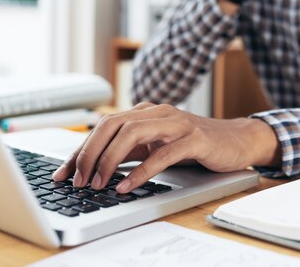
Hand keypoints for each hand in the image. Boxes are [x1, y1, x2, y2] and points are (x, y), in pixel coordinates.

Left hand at [52, 103, 280, 192]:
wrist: (237, 140)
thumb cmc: (195, 144)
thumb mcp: (156, 145)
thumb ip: (130, 150)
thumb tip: (94, 166)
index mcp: (146, 112)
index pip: (104, 125)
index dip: (80, 149)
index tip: (63, 173)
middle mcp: (158, 112)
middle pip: (112, 124)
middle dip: (89, 153)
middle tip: (78, 179)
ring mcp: (177, 123)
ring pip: (132, 133)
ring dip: (109, 160)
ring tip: (97, 183)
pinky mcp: (195, 138)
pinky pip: (162, 154)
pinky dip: (141, 172)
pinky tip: (127, 186)